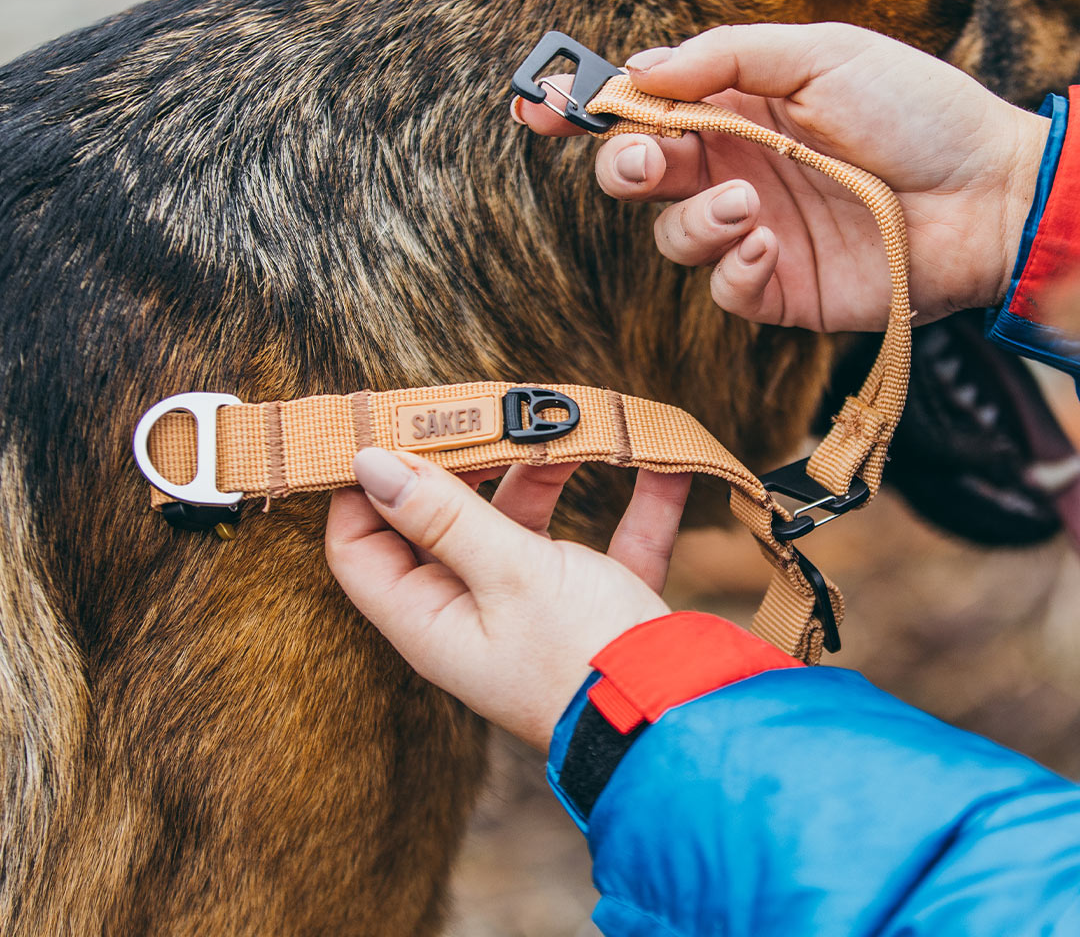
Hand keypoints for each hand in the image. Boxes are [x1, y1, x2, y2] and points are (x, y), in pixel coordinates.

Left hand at [325, 449, 690, 750]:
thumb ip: (443, 516)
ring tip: (574, 422)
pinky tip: (664, 465)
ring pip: (523, 522)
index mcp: (430, 619)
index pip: (359, 547)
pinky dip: (634, 505)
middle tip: (483, 408)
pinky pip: (608, 540)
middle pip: (443, 522)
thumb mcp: (510, 575)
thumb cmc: (584, 658)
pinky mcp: (597, 604)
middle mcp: (473, 613)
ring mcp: (536, 608)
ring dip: (547, 471)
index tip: (381, 424)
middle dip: (464, 462)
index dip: (360, 487)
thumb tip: (368, 463)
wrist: (685, 722)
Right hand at [513, 23, 1050, 330]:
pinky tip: (773, 243)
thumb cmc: (913, 113)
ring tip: (748, 203)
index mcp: (736, 111)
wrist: (984, 196)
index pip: (642, 108)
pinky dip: (735, 266)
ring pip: (671, 237)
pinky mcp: (773, 288)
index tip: (535, 105)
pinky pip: (722, 287)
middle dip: (625, 167)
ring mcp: (751, 233)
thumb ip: (726, 58)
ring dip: (696, 220)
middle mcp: (732, 171)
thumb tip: (640, 69)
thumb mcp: (821, 55)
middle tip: (646, 161)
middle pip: (639, 174)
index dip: (584, 108)